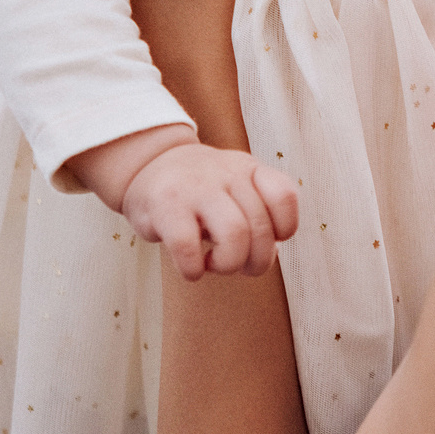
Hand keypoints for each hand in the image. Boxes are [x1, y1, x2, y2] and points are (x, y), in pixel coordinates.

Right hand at [124, 141, 300, 280]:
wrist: (149, 163)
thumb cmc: (201, 191)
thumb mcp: (237, 186)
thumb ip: (260, 214)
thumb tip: (268, 254)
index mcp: (249, 169)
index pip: (284, 195)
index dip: (283, 228)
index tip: (266, 238)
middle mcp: (227, 173)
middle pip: (261, 228)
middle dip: (256, 262)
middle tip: (238, 265)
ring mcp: (196, 187)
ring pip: (234, 235)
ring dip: (228, 265)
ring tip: (214, 264)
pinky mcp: (166, 206)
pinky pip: (188, 247)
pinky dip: (193, 269)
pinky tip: (190, 267)